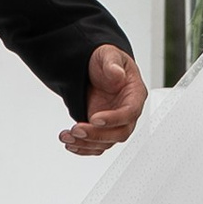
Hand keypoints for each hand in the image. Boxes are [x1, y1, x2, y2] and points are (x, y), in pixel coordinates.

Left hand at [61, 41, 146, 156]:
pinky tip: (70, 144)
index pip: (130, 112)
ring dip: (86, 143)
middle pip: (119, 133)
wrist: (95, 68)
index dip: (114, 119)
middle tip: (76, 129)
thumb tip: (117, 75)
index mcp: (135, 94)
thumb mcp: (108, 55)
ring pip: (106, 142)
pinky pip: (96, 145)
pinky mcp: (103, 129)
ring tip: (67, 136)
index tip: (95, 118)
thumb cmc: (106, 61)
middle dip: (97, 135)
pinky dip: (83, 148)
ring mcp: (115, 122)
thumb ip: (112, 64)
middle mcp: (127, 111)